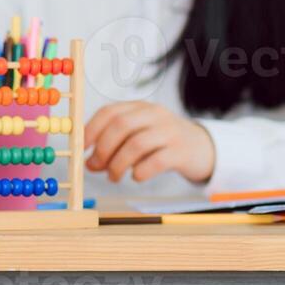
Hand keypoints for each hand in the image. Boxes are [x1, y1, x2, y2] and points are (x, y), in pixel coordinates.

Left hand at [84, 101, 215, 185]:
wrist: (202, 148)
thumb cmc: (162, 144)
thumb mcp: (139, 135)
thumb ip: (115, 145)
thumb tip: (89, 163)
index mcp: (141, 107)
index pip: (110, 112)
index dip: (91, 130)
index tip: (82, 149)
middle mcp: (155, 115)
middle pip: (121, 126)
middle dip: (103, 149)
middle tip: (96, 167)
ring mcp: (170, 132)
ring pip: (136, 145)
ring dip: (118, 165)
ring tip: (114, 177)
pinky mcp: (181, 151)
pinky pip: (155, 162)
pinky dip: (140, 172)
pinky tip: (137, 177)